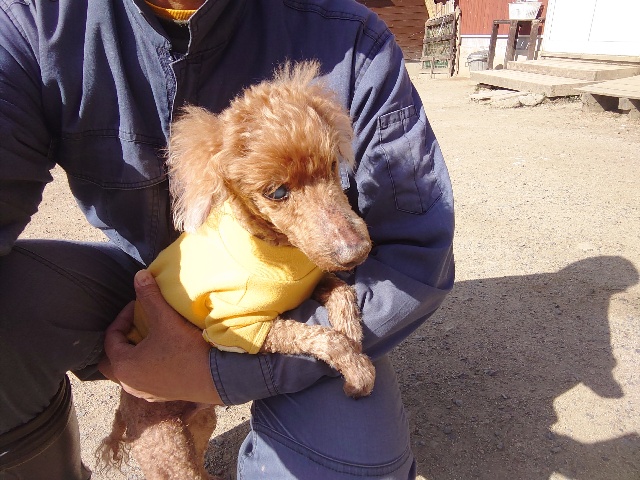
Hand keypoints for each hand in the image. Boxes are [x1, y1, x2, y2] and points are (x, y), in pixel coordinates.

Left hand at [99, 269, 222, 404]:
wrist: (215, 378)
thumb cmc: (186, 350)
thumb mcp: (166, 320)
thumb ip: (150, 297)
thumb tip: (139, 275)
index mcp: (123, 366)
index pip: (110, 338)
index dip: (122, 317)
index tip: (137, 307)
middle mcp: (128, 383)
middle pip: (112, 360)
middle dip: (121, 341)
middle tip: (136, 327)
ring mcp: (144, 392)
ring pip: (128, 371)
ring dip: (134, 354)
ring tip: (150, 339)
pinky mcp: (160, 396)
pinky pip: (143, 380)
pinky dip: (146, 366)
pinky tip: (163, 355)